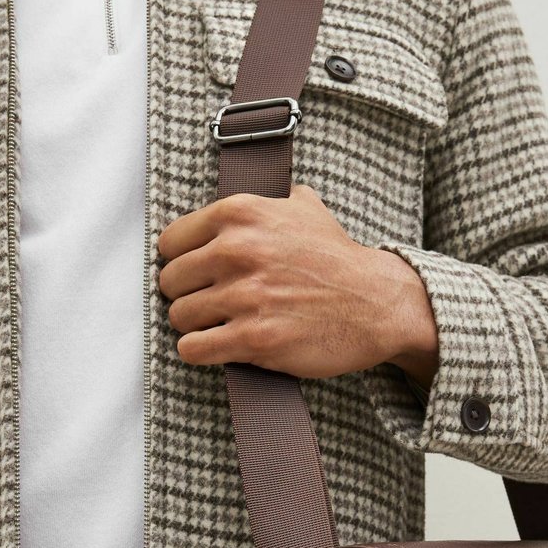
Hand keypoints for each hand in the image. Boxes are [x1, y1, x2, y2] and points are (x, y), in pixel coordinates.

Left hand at [157, 184, 438, 387]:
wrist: (376, 304)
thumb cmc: (338, 261)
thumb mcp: (303, 207)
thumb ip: (264, 200)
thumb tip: (245, 196)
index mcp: (241, 214)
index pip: (171, 242)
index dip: (182, 262)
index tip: (197, 276)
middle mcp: (237, 251)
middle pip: (171, 282)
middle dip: (187, 295)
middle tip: (209, 304)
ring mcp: (245, 297)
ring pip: (180, 317)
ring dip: (195, 326)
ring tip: (216, 327)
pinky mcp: (253, 339)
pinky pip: (194, 349)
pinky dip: (199, 351)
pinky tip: (216, 347)